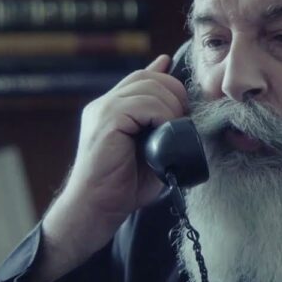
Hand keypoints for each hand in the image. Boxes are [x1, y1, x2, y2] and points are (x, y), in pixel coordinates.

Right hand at [30, 55, 186, 281]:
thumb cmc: (123, 186)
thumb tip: (182, 114)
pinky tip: (163, 134)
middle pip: (146, 78)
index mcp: (110, 109)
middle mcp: (103, 104)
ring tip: (174, 131)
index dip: (162, 74)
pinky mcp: (106, 121)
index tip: (179, 82)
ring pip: (148, 87)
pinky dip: (161, 115)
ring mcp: (103, 110)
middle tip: (184, 120)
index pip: (139, 78)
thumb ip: (160, 128)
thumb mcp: (150, 151)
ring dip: (170, 106)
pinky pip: (143, 104)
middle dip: (174, 92)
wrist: (97, 207)